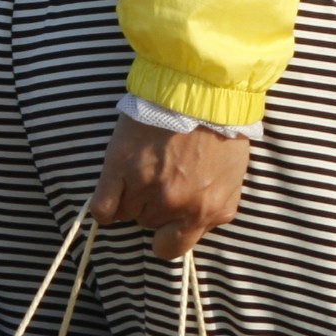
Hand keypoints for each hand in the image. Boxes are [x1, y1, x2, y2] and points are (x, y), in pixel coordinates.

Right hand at [92, 118, 251, 258]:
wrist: (203, 86)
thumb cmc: (222, 125)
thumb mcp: (233, 175)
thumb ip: (217, 203)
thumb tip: (200, 219)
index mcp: (207, 210)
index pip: (173, 249)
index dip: (166, 235)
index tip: (165, 220)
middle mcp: (177, 206)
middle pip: (149, 224)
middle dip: (152, 207)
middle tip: (158, 178)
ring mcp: (147, 189)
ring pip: (126, 214)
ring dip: (130, 197)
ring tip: (142, 168)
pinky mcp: (121, 169)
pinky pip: (102, 208)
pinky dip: (103, 206)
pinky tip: (113, 188)